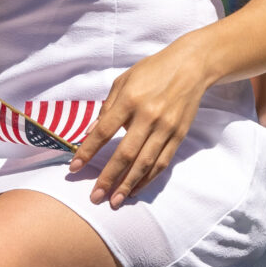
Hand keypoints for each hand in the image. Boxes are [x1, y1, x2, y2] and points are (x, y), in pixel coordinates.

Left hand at [72, 37, 215, 208]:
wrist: (192, 66)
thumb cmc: (152, 71)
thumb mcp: (123, 81)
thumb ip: (106, 107)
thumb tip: (89, 133)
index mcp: (130, 100)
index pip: (103, 131)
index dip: (88, 152)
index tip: (74, 168)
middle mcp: (148, 116)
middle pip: (125, 154)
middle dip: (108, 178)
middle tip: (95, 197)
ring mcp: (165, 127)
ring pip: (145, 163)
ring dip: (128, 185)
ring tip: (114, 201)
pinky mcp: (179, 135)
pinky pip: (162, 162)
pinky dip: (148, 178)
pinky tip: (135, 189)